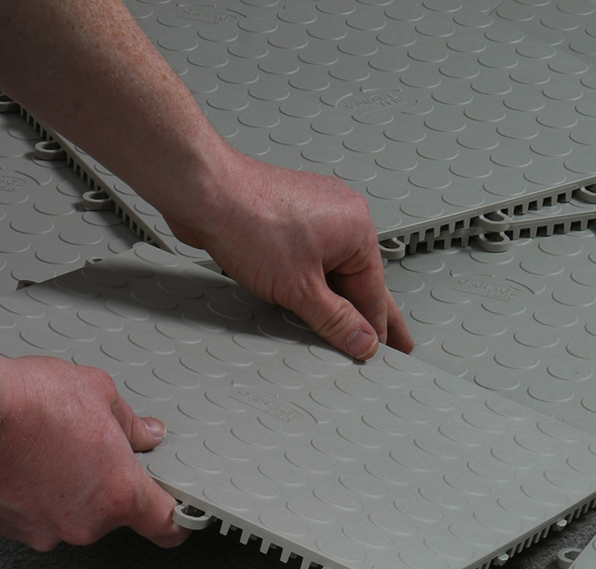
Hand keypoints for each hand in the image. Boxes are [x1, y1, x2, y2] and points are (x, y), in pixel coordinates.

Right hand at [0, 353, 188, 550]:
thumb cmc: (28, 404)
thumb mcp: (101, 395)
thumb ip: (133, 425)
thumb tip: (147, 434)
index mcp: (120, 494)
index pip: (167, 527)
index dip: (178, 522)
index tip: (182, 516)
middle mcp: (86, 522)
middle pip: (117, 513)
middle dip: (112, 483)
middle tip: (96, 450)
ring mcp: (48, 530)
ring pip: (78, 513)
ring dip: (75, 488)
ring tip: (57, 449)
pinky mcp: (15, 528)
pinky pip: (44, 514)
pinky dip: (43, 493)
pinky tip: (34, 461)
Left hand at [165, 152, 413, 359]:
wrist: (202, 191)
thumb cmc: (247, 220)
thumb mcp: (300, 289)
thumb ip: (335, 320)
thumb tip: (363, 340)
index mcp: (357, 228)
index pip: (375, 291)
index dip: (377, 327)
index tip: (381, 351)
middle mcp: (342, 214)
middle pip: (360, 278)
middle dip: (370, 312)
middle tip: (393, 340)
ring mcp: (315, 212)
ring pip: (335, 267)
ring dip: (337, 298)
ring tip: (346, 327)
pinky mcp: (290, 215)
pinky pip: (314, 255)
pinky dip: (315, 279)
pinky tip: (311, 298)